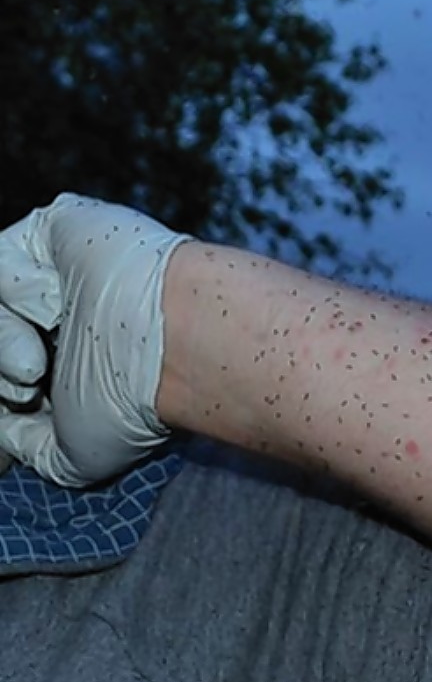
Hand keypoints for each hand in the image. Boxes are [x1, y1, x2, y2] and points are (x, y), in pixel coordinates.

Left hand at [0, 193, 192, 486]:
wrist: (165, 351)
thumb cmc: (130, 404)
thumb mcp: (70, 453)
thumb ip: (28, 444)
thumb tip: (5, 429)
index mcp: (82, 357)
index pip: (14, 367)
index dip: (9, 385)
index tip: (28, 402)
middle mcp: (74, 312)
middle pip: (3, 331)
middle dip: (4, 362)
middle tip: (31, 382)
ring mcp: (65, 269)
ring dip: (6, 337)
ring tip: (40, 360)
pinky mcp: (58, 228)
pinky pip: (0, 261)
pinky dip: (18, 291)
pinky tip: (59, 307)